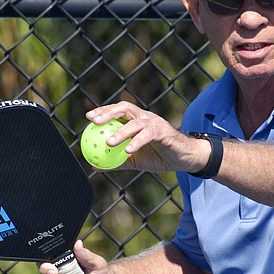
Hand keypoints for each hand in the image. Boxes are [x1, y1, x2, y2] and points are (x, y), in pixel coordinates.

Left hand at [86, 101, 209, 173]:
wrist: (185, 159)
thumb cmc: (160, 157)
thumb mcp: (135, 160)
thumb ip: (116, 161)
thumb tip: (94, 166)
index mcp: (137, 120)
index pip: (118, 110)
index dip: (103, 111)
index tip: (88, 117)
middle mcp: (145, 117)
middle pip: (124, 108)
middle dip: (108, 113)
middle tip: (94, 122)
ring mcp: (155, 123)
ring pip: (135, 122)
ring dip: (120, 132)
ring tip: (108, 143)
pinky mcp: (164, 132)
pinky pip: (148, 135)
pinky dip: (136, 142)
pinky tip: (127, 150)